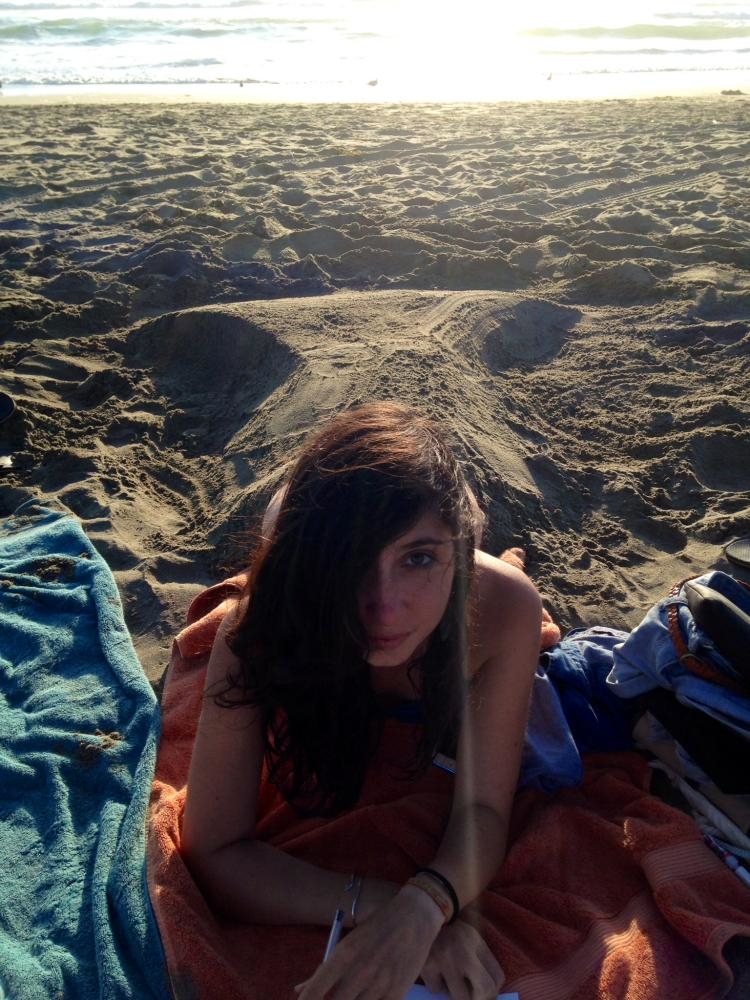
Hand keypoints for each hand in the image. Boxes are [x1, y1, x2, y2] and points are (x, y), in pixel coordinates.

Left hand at [295, 884, 444, 999]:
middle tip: (335, 998)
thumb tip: (299, 990)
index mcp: (343, 955)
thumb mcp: (348, 943)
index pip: (315, 991)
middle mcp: (359, 971)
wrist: (414, 916)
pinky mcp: (397, 992)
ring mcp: (379, 984)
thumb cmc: (376, 928)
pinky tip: (367, 999)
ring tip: (353, 994)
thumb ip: (323, 969)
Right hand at [419, 919, 503, 999]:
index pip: (497, 976)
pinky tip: (432, 971)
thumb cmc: (443, 931)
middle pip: (485, 989)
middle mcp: (464, 948)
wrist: (414, 915)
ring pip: (461, 997)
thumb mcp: (463, 939)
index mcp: (475, 940)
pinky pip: (436, 989)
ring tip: (447, 980)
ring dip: (454, 994)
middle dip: (477, 998)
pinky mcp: (427, 965)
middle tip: (468, 995)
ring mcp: (445, 958)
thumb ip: (476, 961)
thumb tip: (487, 995)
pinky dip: (434, 984)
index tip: (483, 994)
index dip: (492, 992)